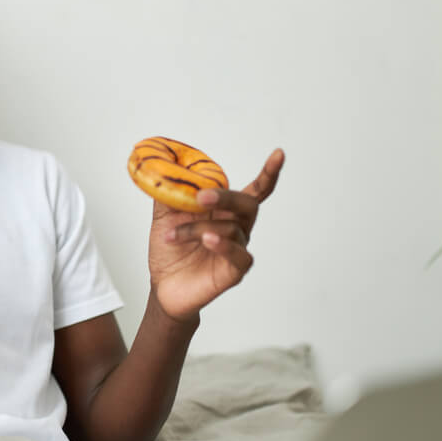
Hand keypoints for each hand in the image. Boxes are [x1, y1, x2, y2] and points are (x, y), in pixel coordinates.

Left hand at [148, 149, 284, 322]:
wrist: (162, 286)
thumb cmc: (169, 251)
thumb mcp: (164, 215)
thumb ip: (168, 191)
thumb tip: (162, 165)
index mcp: (225, 211)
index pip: (254, 190)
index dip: (269, 173)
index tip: (279, 154)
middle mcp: (237, 228)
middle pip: (247, 204)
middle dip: (226, 197)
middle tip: (202, 197)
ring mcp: (237, 249)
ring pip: (230, 229)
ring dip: (197, 230)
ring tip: (173, 236)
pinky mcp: (234, 271)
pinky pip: (239, 255)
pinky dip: (223, 245)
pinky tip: (208, 241)